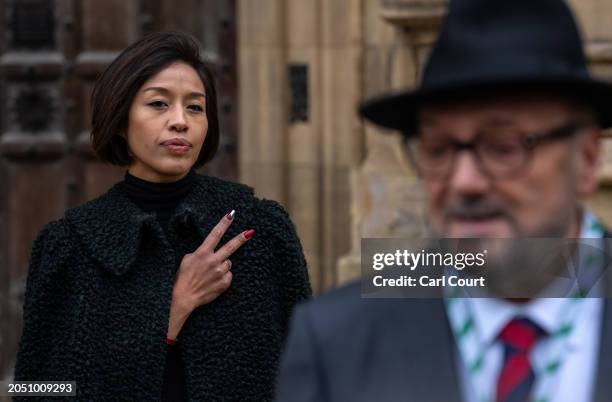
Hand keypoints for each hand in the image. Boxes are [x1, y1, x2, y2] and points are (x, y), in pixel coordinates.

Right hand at [166, 211, 253, 339]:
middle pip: (231, 246)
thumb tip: (210, 251)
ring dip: (223, 265)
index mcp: (203, 253)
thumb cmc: (183, 277)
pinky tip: (214, 281)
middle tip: (251, 232)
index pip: (215, 234)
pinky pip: (228, 275)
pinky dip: (223, 276)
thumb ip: (200, 253)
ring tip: (211, 273)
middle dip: (241, 238)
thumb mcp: (187, 259)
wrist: (184, 297)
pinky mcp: (225, 283)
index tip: (231, 214)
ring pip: (228, 263)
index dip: (224, 223)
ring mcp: (220, 272)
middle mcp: (213, 261)